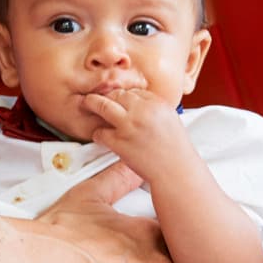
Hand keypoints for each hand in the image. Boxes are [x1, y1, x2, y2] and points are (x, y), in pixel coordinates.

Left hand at [76, 88, 191, 182]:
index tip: (118, 99)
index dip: (124, 96)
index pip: (134, 91)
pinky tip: (100, 136)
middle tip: (98, 98)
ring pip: (103, 107)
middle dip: (106, 96)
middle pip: (117, 94)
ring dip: (92, 104)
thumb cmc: (175, 149)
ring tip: (86, 104)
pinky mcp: (120, 143)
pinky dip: (98, 134)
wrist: (175, 171)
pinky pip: (101, 132)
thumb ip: (154, 109)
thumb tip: (137, 102)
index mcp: (157, 104)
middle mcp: (142, 111)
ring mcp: (130, 126)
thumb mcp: (170, 119)